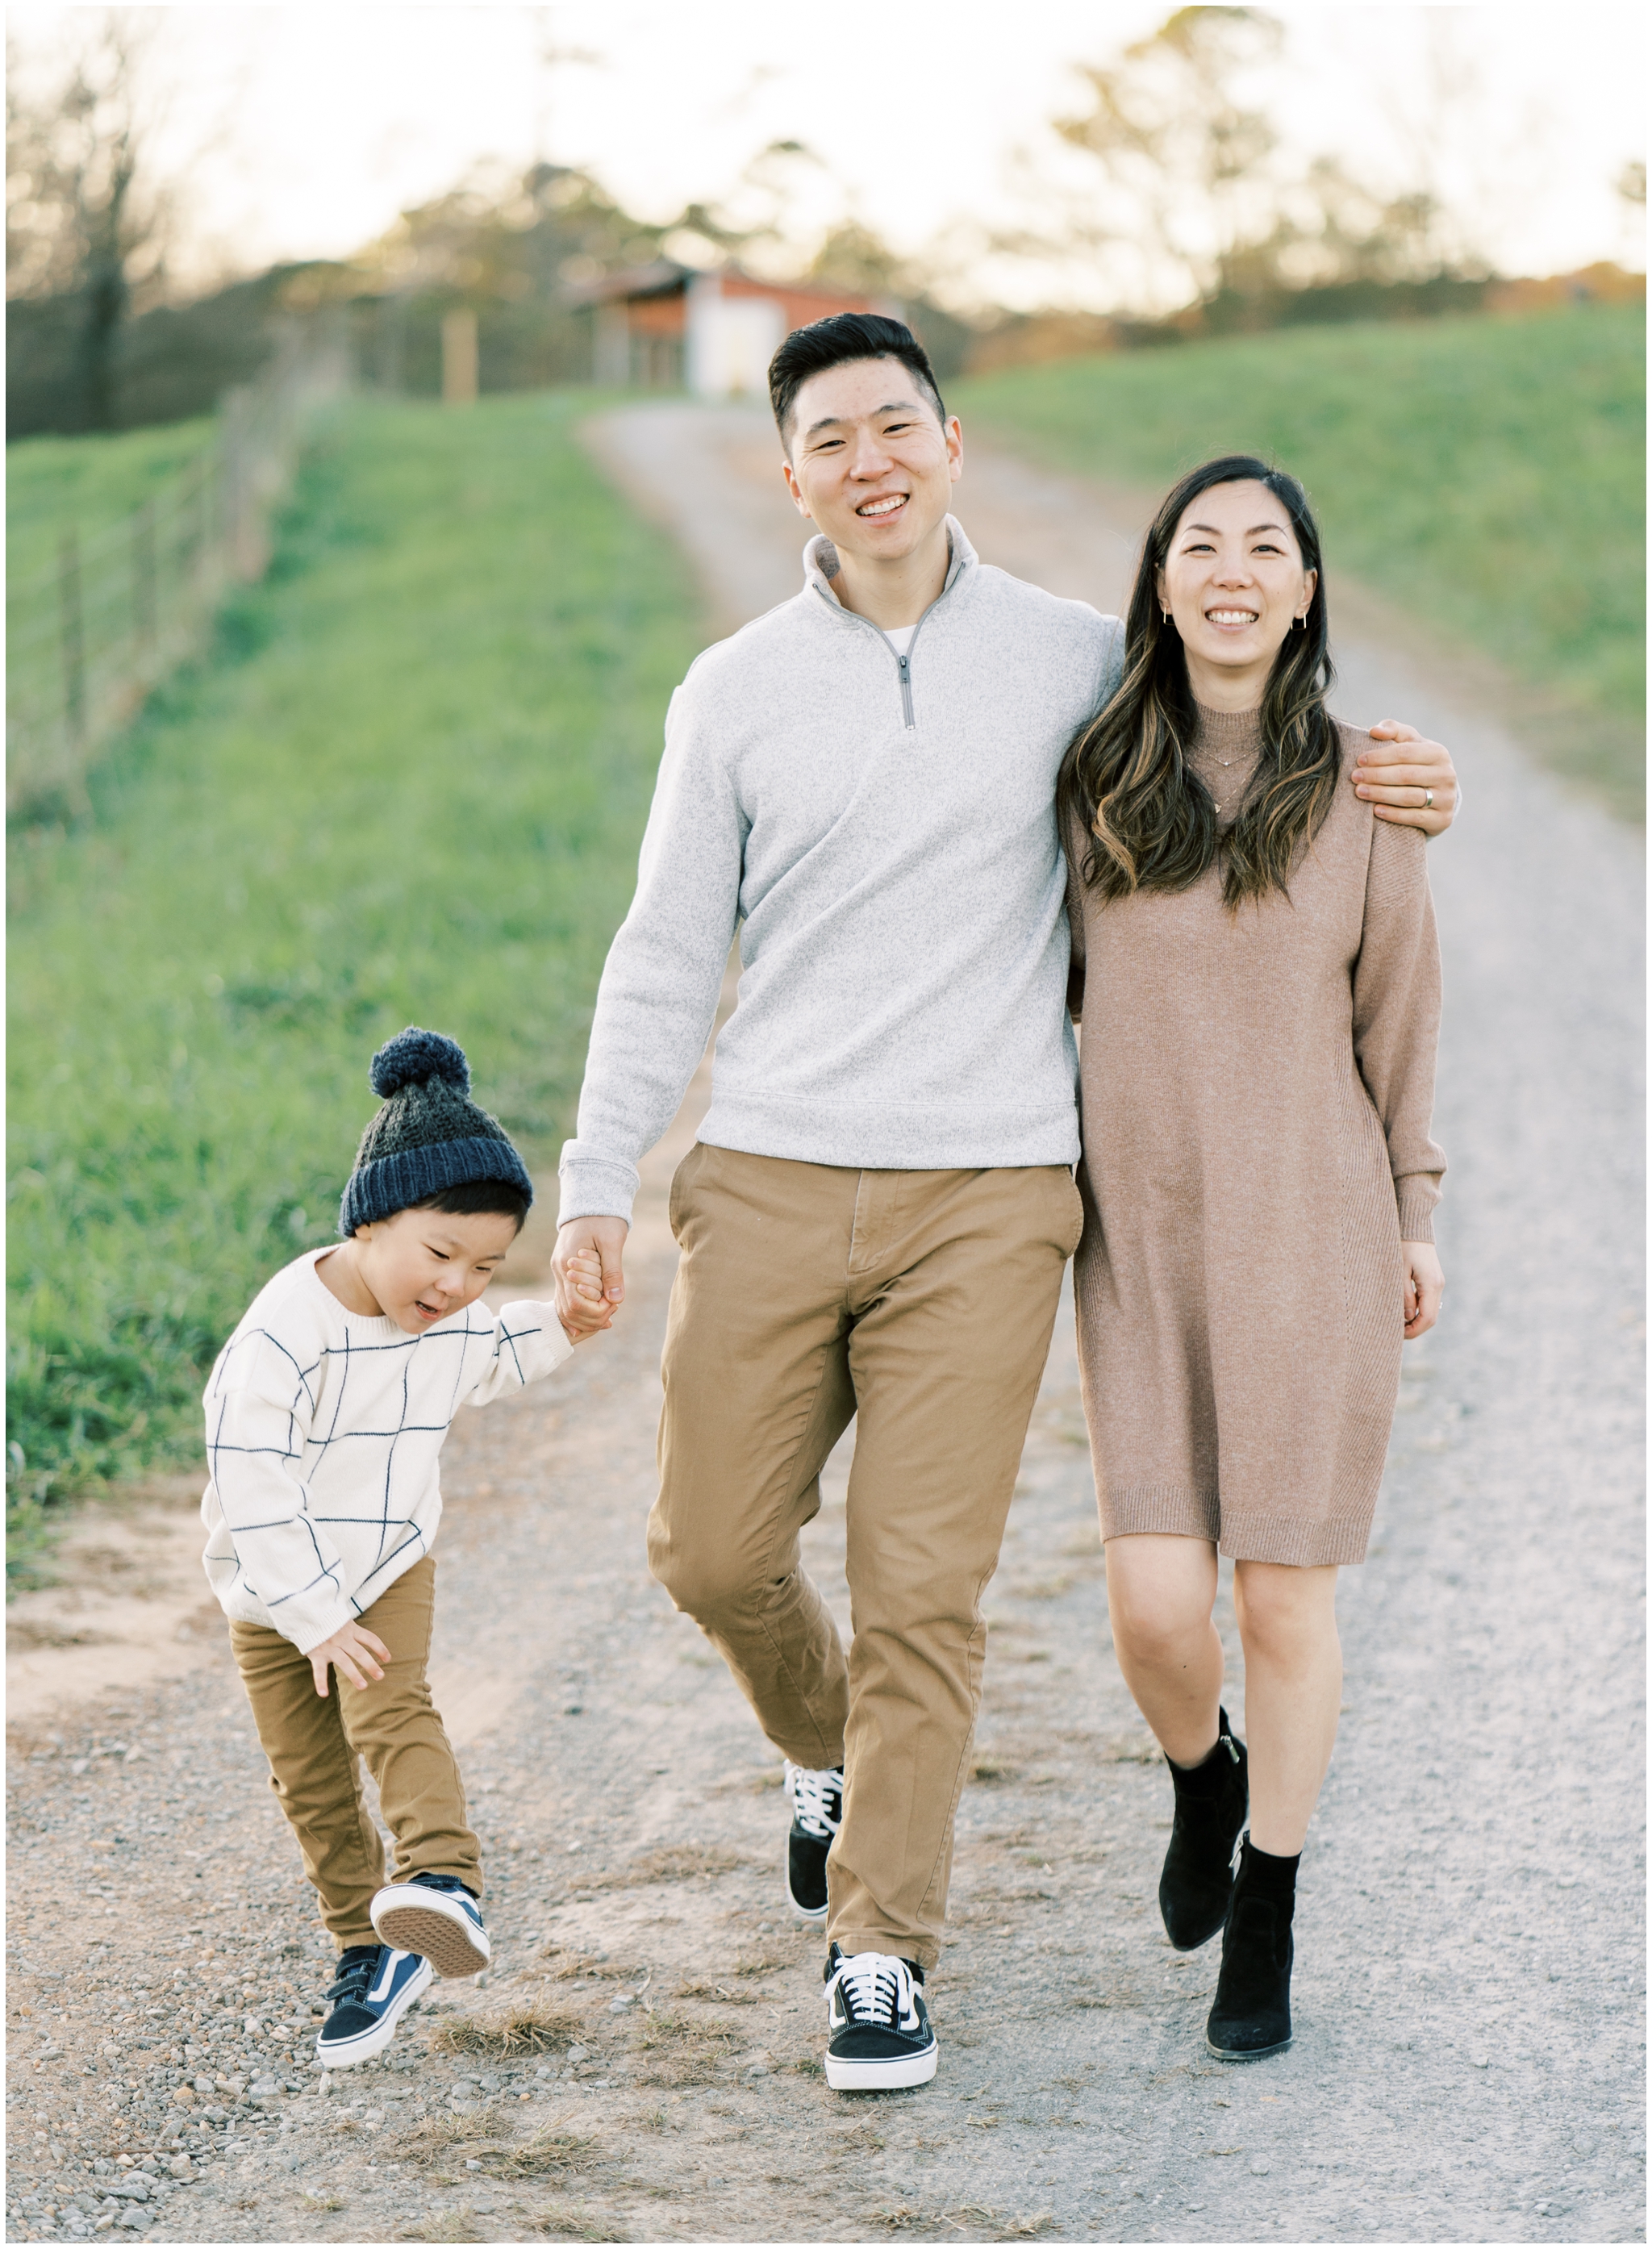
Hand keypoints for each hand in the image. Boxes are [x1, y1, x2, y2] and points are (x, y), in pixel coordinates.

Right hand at [308, 1621, 390, 1696]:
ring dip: (354, 1675)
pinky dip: (320, 1682)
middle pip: (359, 1652)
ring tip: (364, 1687)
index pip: (370, 1638)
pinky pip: (319, 1670)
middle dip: (370, 1664)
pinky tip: (324, 1694)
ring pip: (344, 1662)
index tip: (387, 1659)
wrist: (305, 1613)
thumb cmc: (328, 1618)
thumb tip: (366, 1636)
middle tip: (381, 1676)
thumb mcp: (343, 1618)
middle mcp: (342, 1638)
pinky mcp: (316, 1654)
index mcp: (351, 1629)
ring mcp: (329, 1647)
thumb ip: (353, 1628)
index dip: (380, 1648)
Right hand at [553, 1216, 626, 1340]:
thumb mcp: (612, 1242)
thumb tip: (616, 1299)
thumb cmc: (604, 1218)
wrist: (591, 1200)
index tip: (615, 1304)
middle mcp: (559, 1270)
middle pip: (568, 1310)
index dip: (597, 1311)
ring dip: (588, 1313)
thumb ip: (612, 1271)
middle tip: (614, 1309)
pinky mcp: (565, 1270)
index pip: (576, 1304)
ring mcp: (559, 1271)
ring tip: (610, 1307)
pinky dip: (584, 1305)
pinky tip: (601, 1305)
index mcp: (567, 1264)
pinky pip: (569, 1296)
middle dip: (592, 1317)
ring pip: (566, 1306)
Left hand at [1350, 723, 1458, 834]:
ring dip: (1381, 794)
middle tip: (1355, 778)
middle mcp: (1446, 775)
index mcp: (1439, 753)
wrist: (1440, 795)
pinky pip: (1415, 817)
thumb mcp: (1409, 744)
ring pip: (1409, 797)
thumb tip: (1374, 731)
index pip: (1405, 752)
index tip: (1359, 760)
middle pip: (1406, 775)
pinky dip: (1394, 814)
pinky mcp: (1442, 819)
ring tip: (1360, 792)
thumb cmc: (1417, 764)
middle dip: (1377, 775)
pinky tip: (1376, 810)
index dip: (1380, 756)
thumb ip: (1393, 730)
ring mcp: (1447, 798)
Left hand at [1402, 1242, 1444, 1338]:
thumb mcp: (1398, 1271)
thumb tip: (1406, 1317)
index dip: (1413, 1331)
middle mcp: (1438, 1286)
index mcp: (1431, 1285)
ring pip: (1430, 1311)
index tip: (1397, 1335)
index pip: (1427, 1318)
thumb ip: (1403, 1296)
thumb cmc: (1403, 1245)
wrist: (1414, 1226)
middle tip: (1395, 1333)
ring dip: (1416, 1320)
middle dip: (1414, 1329)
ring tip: (1396, 1324)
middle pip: (1430, 1318)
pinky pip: (1428, 1301)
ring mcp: (1437, 1283)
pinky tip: (1403, 1311)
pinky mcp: (1433, 1280)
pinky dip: (1417, 1310)